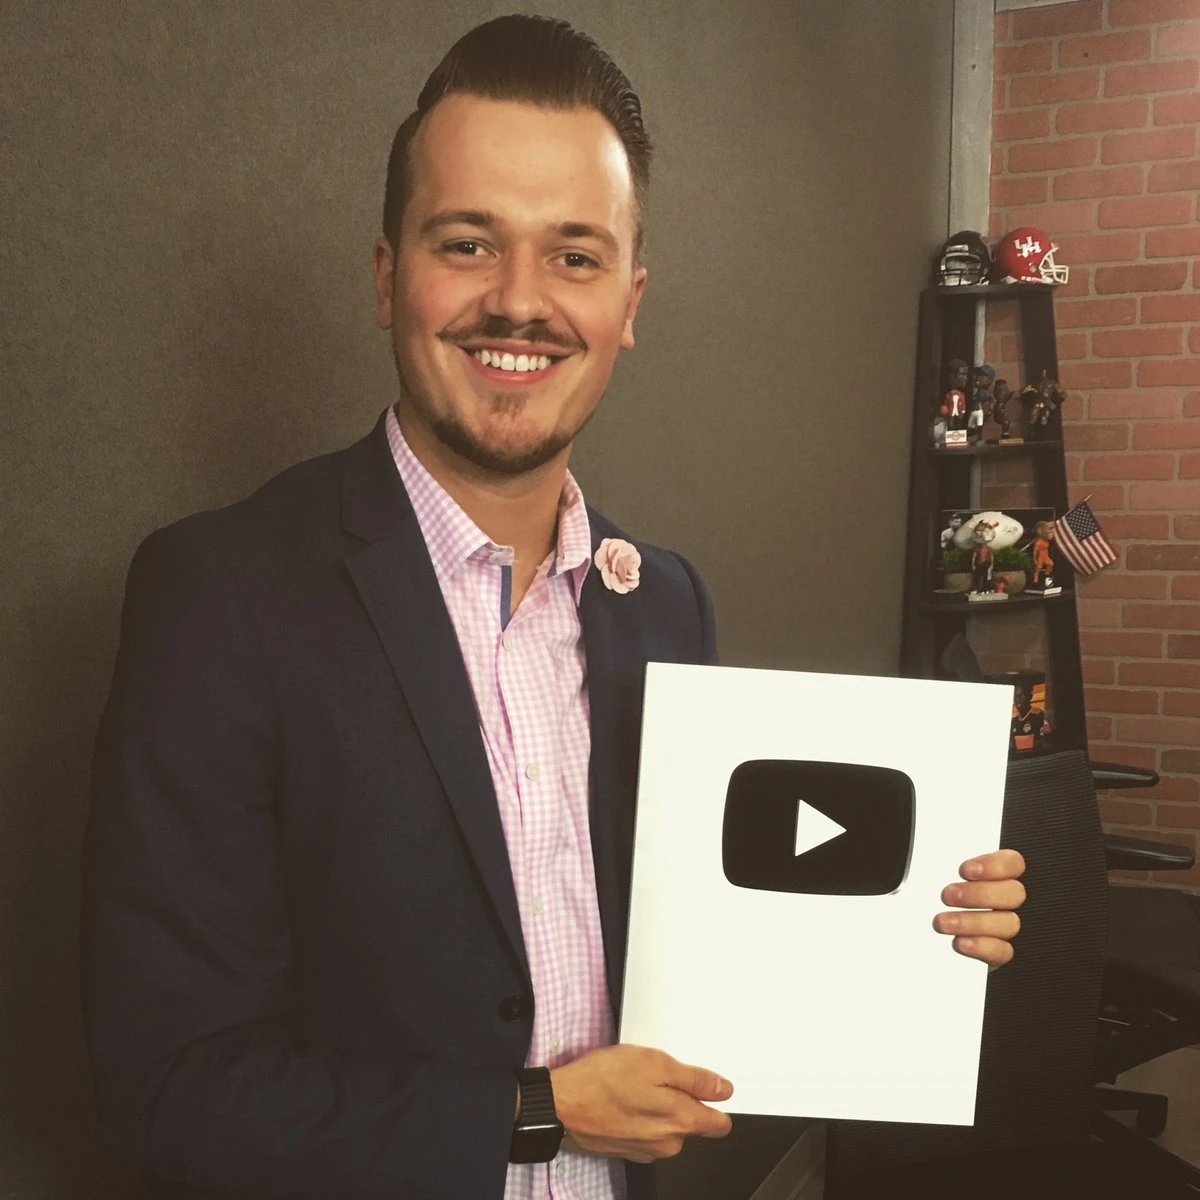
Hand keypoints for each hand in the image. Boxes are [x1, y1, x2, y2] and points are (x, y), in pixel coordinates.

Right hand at [550, 1044, 732, 1162]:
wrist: (563, 1104)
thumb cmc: (604, 1080)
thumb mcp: (655, 1064)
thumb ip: (694, 1080)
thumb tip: (724, 1090)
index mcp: (680, 1122)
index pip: (720, 1124)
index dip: (717, 1101)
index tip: (706, 1086)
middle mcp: (668, 1143)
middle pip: (692, 1123)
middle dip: (682, 1098)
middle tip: (659, 1074)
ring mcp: (647, 1150)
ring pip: (668, 1126)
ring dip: (659, 1105)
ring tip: (636, 1082)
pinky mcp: (628, 1149)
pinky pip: (647, 1131)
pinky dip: (641, 1115)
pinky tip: (625, 1096)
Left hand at [933, 848, 1025, 967]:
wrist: (921, 936)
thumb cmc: (931, 898)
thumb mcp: (934, 875)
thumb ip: (944, 865)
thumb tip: (931, 853)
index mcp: (995, 875)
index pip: (1013, 863)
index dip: (994, 865)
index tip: (965, 870)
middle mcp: (1004, 900)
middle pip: (1014, 893)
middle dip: (979, 894)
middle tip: (948, 896)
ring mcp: (1003, 927)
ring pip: (1009, 923)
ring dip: (973, 922)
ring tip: (943, 922)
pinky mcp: (997, 952)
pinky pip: (1002, 951)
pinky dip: (982, 947)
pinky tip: (960, 942)